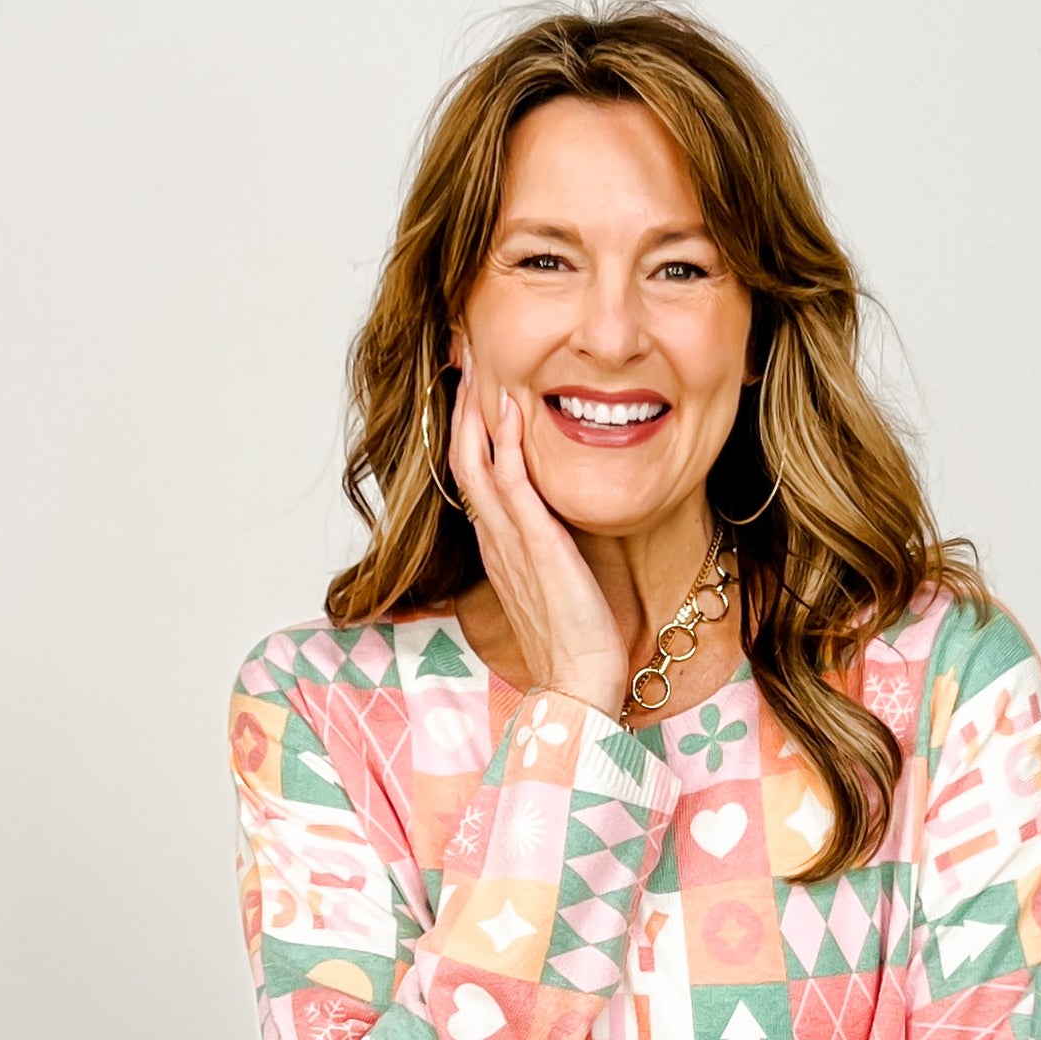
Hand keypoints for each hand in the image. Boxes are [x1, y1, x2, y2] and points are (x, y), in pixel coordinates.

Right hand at [447, 345, 628, 716]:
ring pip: (476, 461)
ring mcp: (509, 542)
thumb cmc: (575, 642)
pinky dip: (506, 442)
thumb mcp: (555, 584)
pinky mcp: (535, 547)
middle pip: (462, 456)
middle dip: (462, 404)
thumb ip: (548, 549)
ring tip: (477, 361)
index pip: (472, 473)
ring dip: (475, 409)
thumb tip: (556, 528)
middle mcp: (495, 539)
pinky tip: (510, 406)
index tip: (474, 384)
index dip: (468, 426)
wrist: (578, 685)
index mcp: (499, 546)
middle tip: (464, 354)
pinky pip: (511, 484)